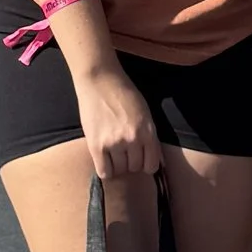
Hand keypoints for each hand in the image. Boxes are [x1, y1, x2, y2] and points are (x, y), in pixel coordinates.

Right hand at [79, 63, 162, 181]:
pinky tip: (104, 160)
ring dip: (117, 165)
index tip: (140, 160)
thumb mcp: (146, 113)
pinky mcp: (96, 145)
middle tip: (124, 151)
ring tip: (113, 152)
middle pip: (135, 168)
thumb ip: (150, 137)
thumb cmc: (124, 93)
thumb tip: (155, 162)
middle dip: (131, 163)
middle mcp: (133, 139)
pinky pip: (104, 171)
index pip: (152, 165)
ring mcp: (114, 143)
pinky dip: (105, 169)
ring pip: (120, 170)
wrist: (100, 80)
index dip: (146, 165)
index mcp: (148, 131)